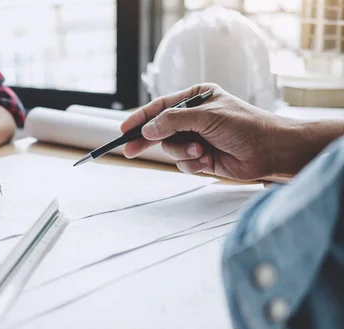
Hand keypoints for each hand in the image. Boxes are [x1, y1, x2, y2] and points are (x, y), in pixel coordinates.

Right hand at [121, 83, 297, 180]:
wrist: (271, 151)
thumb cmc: (245, 125)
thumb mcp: (206, 116)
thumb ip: (173, 121)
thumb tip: (147, 129)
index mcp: (196, 98)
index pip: (160, 107)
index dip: (140, 118)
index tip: (124, 129)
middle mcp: (194, 117)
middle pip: (160, 129)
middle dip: (149, 140)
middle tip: (129, 150)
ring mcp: (197, 138)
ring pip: (171, 149)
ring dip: (183, 152)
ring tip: (202, 151)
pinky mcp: (202, 157)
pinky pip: (182, 163)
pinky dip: (192, 163)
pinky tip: (208, 159)